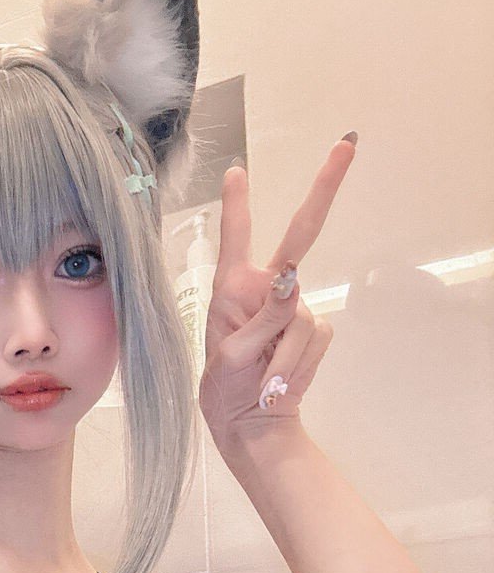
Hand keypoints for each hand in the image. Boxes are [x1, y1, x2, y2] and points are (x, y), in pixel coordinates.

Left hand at [198, 138, 355, 440]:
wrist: (252, 425)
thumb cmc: (226, 390)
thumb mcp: (233, 357)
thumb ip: (263, 319)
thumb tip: (291, 280)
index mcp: (233, 290)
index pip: (239, 238)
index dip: (238, 203)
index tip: (236, 170)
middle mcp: (266, 290)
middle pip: (302, 234)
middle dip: (325, 190)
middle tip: (346, 146)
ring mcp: (294, 309)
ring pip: (304, 316)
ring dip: (285, 357)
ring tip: (264, 383)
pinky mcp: (314, 330)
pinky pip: (317, 336)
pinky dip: (298, 364)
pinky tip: (279, 380)